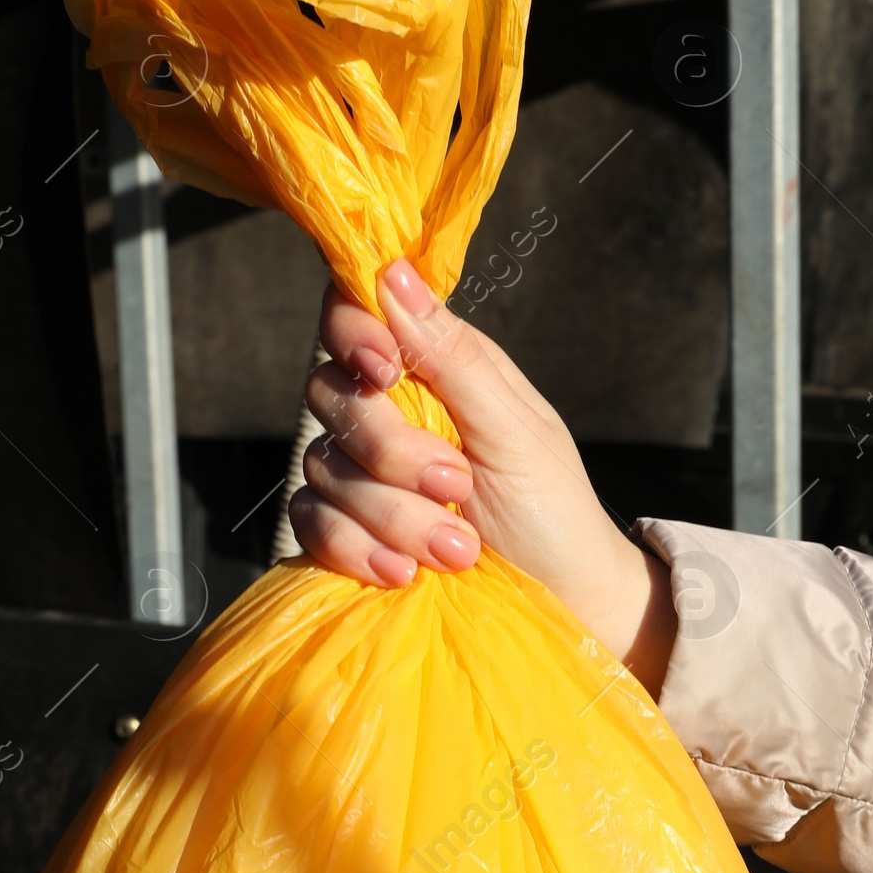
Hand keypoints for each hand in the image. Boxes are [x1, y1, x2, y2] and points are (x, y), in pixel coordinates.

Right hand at [288, 259, 676, 692]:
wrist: (563, 602)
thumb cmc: (553, 510)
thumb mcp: (516, 431)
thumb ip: (452, 357)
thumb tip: (393, 270)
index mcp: (433, 367)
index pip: (354, 316)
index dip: (352, 333)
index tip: (383, 369)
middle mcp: (389, 410)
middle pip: (331, 394)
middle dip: (389, 451)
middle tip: (458, 489)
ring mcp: (361, 473)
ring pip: (323, 467)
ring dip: (391, 516)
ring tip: (457, 551)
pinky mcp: (347, 531)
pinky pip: (309, 524)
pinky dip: (355, 551)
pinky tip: (403, 575)